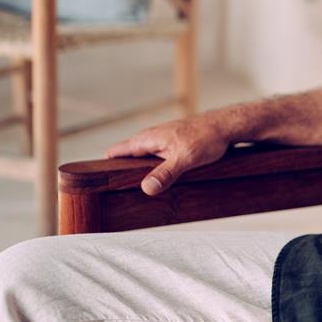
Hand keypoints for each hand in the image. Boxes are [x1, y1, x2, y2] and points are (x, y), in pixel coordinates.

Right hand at [105, 116, 229, 194]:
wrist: (227, 126)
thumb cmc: (207, 137)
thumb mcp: (185, 158)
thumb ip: (166, 173)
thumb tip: (146, 188)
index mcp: (147, 139)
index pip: (116, 152)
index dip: (104, 165)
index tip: (95, 182)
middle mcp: (151, 139)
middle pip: (127, 158)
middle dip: (121, 173)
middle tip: (115, 196)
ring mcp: (161, 142)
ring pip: (143, 160)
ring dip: (139, 173)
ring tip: (134, 194)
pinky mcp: (172, 146)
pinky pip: (156, 160)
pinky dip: (154, 170)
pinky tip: (159, 183)